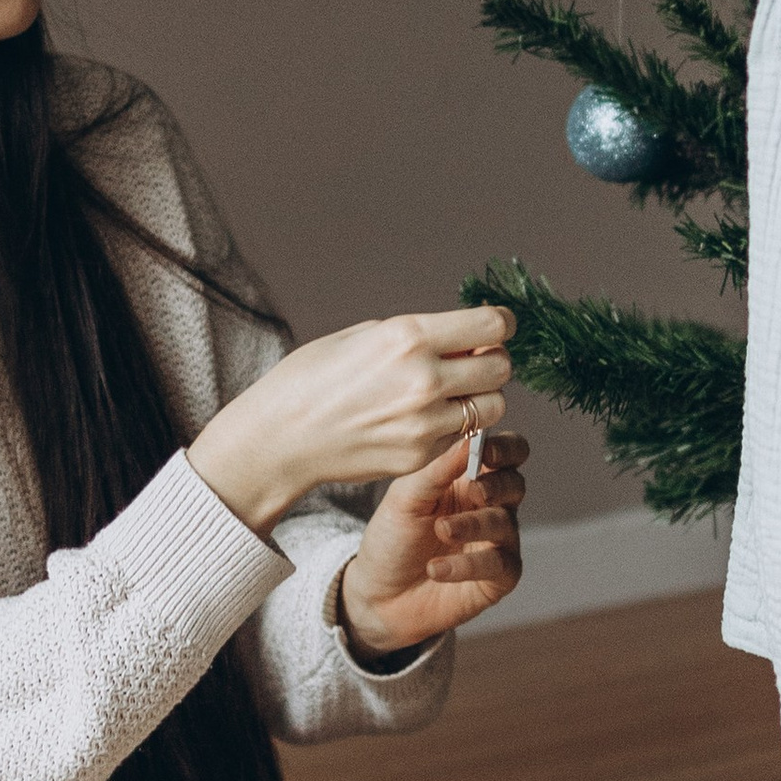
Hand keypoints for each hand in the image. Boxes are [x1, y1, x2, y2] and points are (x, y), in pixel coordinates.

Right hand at [187, 307, 513, 538]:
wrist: (279, 439)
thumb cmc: (310, 379)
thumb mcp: (361, 336)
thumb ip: (416, 335)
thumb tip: (459, 337)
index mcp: (408, 336)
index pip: (490, 326)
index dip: (500, 324)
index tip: (496, 327)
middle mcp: (423, 378)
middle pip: (501, 368)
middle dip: (492, 362)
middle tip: (473, 363)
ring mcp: (424, 422)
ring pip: (492, 407)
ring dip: (480, 398)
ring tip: (450, 394)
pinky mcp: (419, 455)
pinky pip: (460, 436)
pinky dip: (452, 426)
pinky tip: (421, 419)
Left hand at [342, 430, 529, 658]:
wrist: (378, 594)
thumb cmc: (393, 539)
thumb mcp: (406, 497)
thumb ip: (437, 469)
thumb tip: (468, 439)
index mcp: (471, 478)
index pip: (506, 453)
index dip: (505, 448)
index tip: (486, 451)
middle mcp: (490, 507)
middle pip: (516, 484)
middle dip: (496, 485)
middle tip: (472, 491)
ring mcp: (497, 543)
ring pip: (505, 524)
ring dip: (473, 525)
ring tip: (441, 530)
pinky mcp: (497, 579)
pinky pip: (498, 565)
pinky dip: (467, 566)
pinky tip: (436, 568)